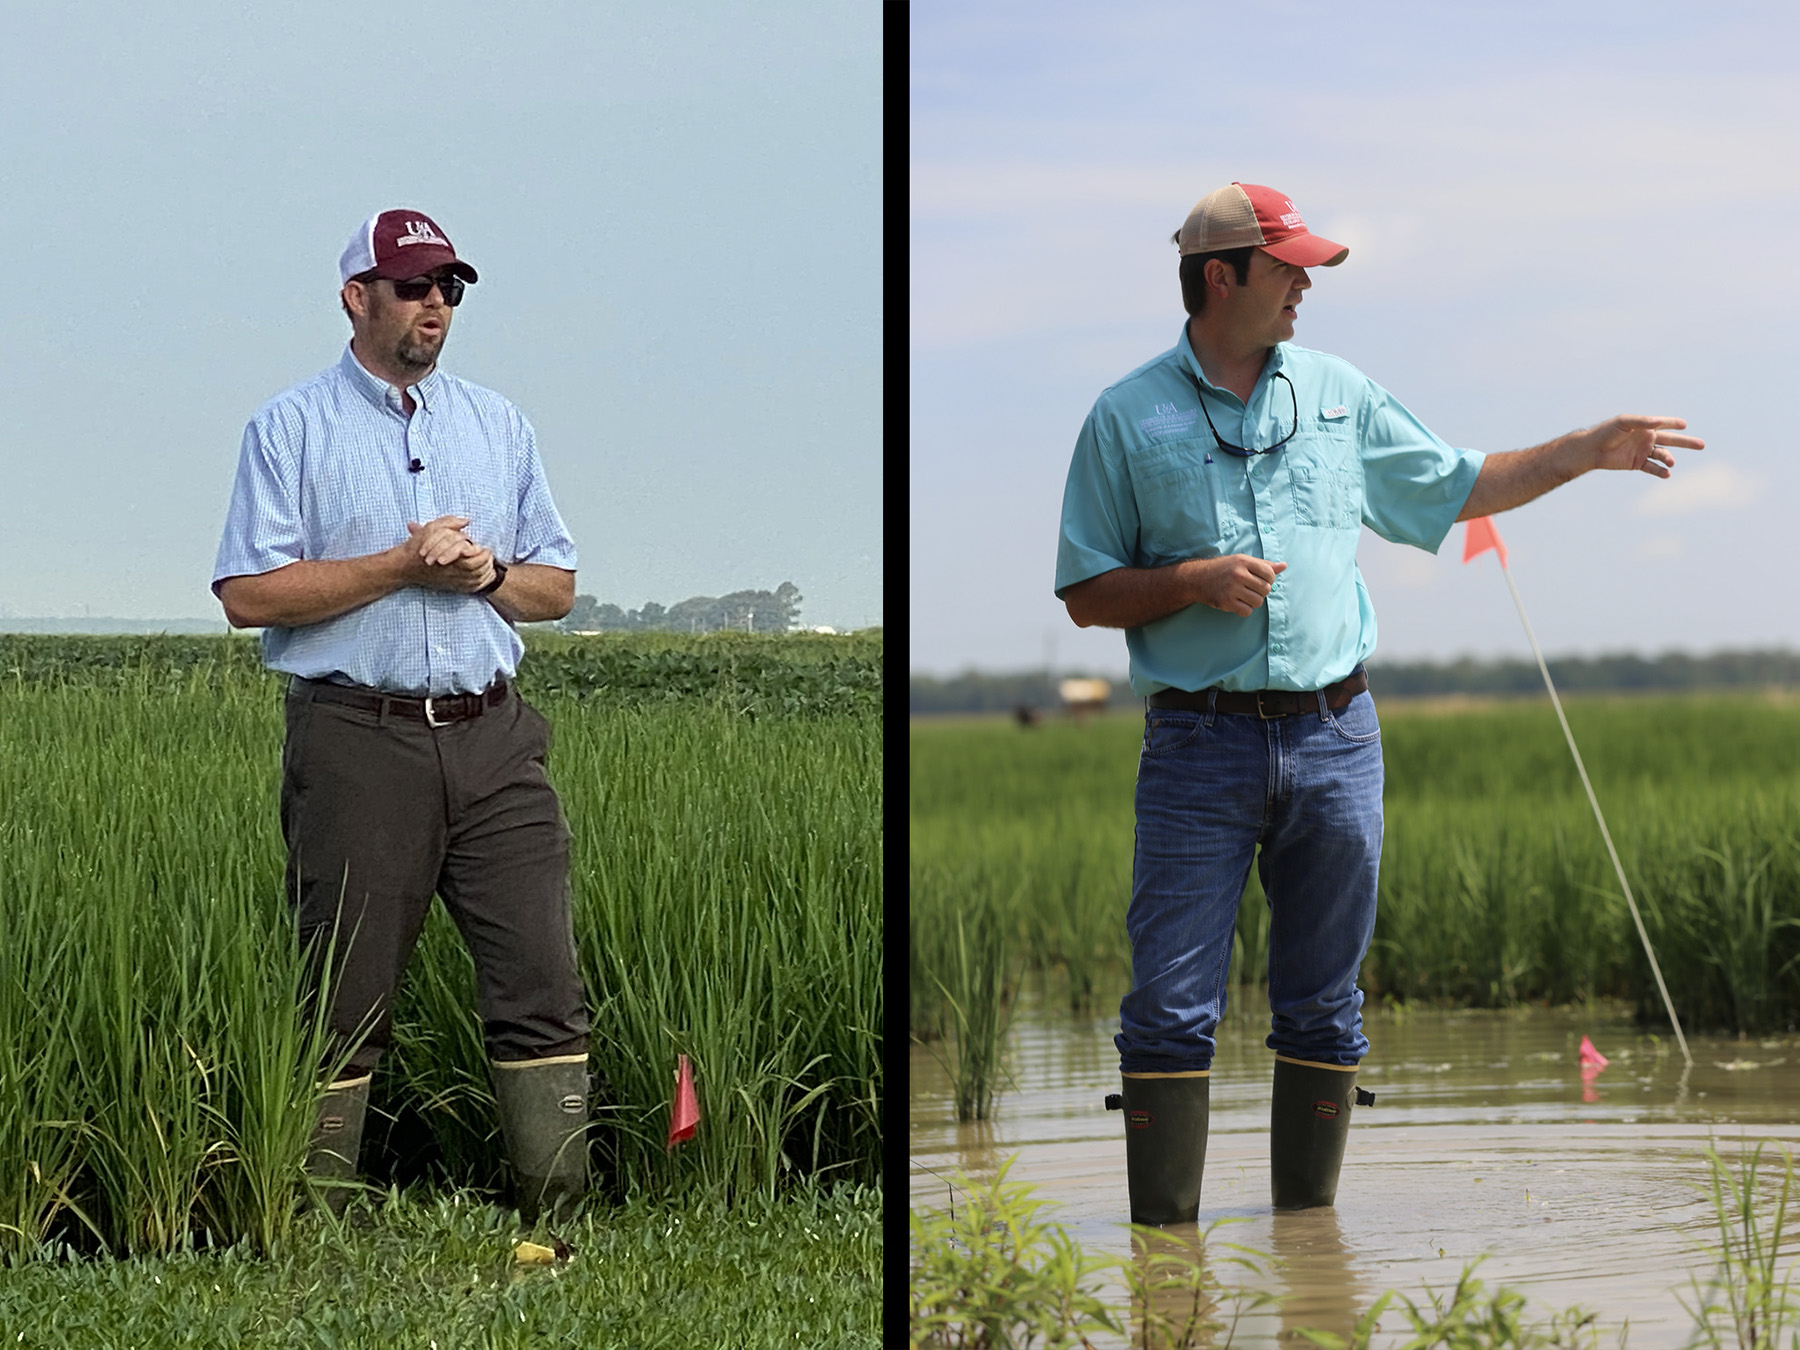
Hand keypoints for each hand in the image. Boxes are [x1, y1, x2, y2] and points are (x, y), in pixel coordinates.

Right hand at [392, 517, 494, 591]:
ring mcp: (452, 582)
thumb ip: (449, 523)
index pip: (473, 560)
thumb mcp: (430, 529)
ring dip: (486, 572)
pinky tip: (483, 575)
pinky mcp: (450, 587)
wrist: (404, 567)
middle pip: (477, 572)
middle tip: (489, 555)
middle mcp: (452, 572)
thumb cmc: (416, 547)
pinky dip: (480, 583)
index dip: (482, 555)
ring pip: (476, 581)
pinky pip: (471, 588)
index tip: (484, 547)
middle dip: (487, 563)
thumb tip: (466, 521)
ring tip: (488, 564)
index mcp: (449, 558)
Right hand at [1192, 555, 1286, 616]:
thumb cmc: (1224, 569)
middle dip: (1261, 591)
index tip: (1260, 580)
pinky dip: (1244, 610)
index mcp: (1243, 561)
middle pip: (1266, 589)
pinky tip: (1237, 603)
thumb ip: (1263, 565)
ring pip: (1258, 601)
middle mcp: (1238, 574)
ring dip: (1253, 602)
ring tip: (1244, 596)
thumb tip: (1284, 566)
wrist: (1197, 579)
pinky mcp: (1226, 602)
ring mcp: (1231, 588)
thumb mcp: (1242, 562)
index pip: (1270, 574)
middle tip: (1250, 589)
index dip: (1269, 580)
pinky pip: (1247, 611)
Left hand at [1573, 416, 1704, 477]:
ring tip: (1670, 462)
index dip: (1674, 423)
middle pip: (1671, 440)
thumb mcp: (1623, 423)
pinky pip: (1652, 468)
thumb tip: (1658, 421)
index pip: (1664, 424)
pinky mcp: (1637, 463)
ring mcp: (1643, 451)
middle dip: (1686, 442)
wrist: (1591, 450)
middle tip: (1702, 445)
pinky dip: (1660, 471)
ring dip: (1668, 458)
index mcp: (1645, 426)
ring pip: (1662, 455)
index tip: (1684, 425)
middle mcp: (1647, 438)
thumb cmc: (1605, 432)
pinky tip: (1666, 473)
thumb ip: (1641, 422)